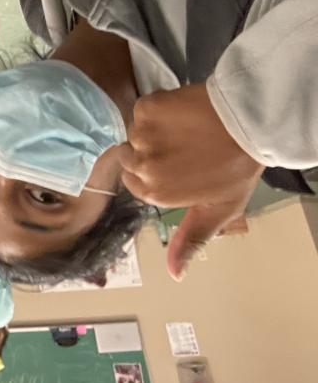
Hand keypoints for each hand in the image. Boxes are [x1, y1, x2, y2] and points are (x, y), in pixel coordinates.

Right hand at [119, 84, 262, 280]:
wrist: (251, 125)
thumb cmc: (236, 168)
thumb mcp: (218, 210)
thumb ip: (191, 239)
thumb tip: (174, 275)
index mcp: (155, 192)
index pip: (136, 181)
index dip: (157, 172)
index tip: (179, 165)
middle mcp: (142, 166)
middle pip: (132, 157)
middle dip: (152, 152)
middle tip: (184, 146)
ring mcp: (143, 135)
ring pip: (137, 132)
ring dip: (155, 130)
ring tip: (186, 129)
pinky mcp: (147, 108)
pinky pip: (142, 110)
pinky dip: (158, 109)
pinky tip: (182, 112)